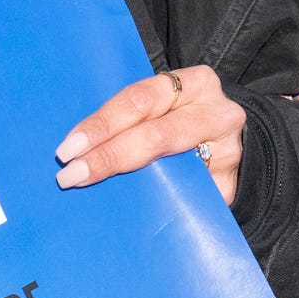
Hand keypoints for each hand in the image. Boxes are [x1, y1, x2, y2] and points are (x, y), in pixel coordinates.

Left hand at [54, 65, 246, 205]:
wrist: (229, 143)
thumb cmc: (184, 119)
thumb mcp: (166, 105)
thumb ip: (135, 116)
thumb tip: (79, 145)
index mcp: (196, 83)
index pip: (141, 100)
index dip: (103, 124)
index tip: (68, 148)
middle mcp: (217, 113)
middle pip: (156, 135)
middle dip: (108, 156)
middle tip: (70, 174)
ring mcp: (228, 151)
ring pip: (173, 169)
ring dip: (128, 183)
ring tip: (93, 191)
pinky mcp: (229, 186)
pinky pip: (186, 198)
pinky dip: (154, 205)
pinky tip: (127, 213)